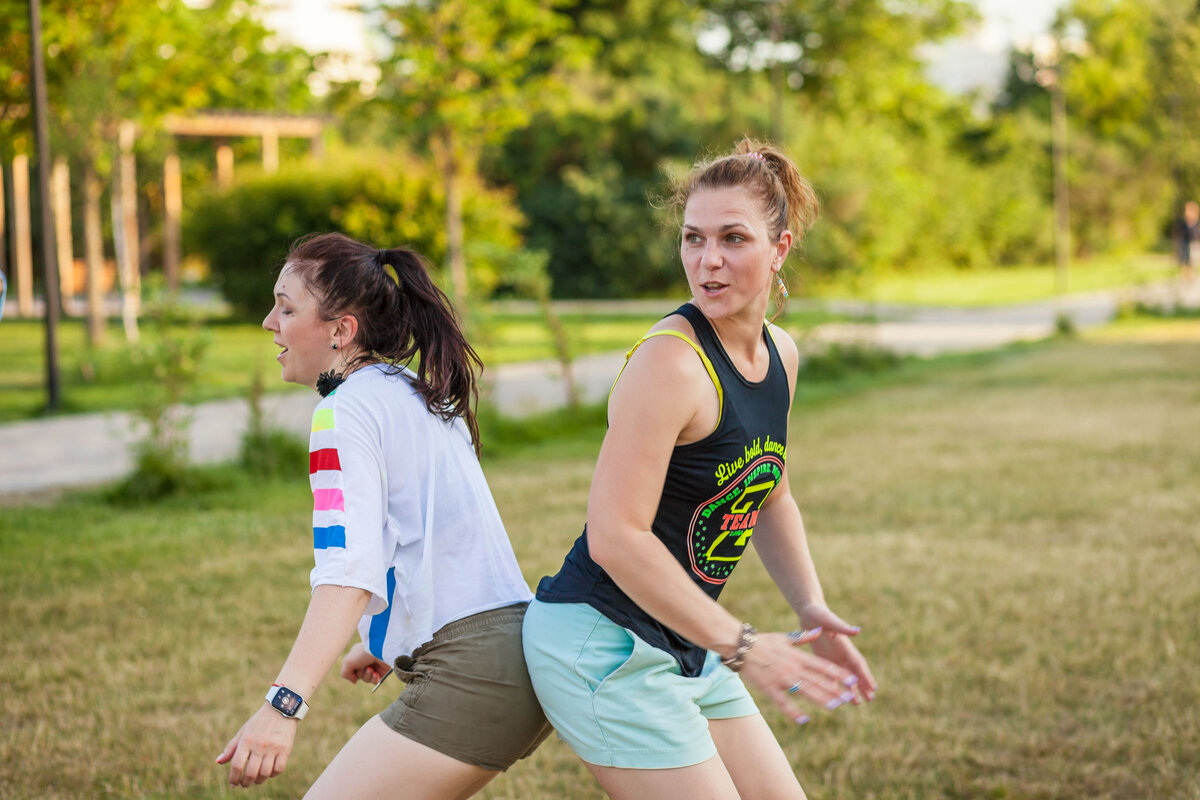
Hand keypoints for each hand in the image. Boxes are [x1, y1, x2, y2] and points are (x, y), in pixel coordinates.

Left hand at [215, 703, 297, 786]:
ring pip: (264, 773)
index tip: (233, 784)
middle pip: (250, 773)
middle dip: (246, 783)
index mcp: (246, 740)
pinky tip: (269, 773)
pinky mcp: (286, 749)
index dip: (233, 778)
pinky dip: (273, 775)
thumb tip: (218, 762)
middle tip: (245, 784)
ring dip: (259, 781)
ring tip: (256, 780)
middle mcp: (259, 745)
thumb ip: (231, 747)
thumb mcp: (244, 731)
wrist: (282, 708)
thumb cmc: (260, 722)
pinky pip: (278, 769)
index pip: (237, 765)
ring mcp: (273, 748)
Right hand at [340, 642, 389, 684]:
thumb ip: (345, 673)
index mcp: (356, 656)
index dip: (351, 671)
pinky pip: (375, 681)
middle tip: (364, 666)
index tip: (353, 667)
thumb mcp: (348, 662)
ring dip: (367, 676)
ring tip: (371, 669)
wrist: (380, 650)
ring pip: (366, 679)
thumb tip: (354, 681)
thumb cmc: (363, 654)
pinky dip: (374, 679)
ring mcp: (374, 665)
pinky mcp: (382, 670)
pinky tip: (376, 674)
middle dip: (360, 673)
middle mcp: (365, 661)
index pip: (351, 669)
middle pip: (358, 675)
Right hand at [737, 628, 860, 724]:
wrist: (740, 645)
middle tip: (848, 698)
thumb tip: (819, 631)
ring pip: (804, 691)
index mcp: (797, 656)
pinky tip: (804, 719)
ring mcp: (781, 678)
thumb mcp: (784, 637)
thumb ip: (803, 637)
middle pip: (817, 680)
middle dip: (833, 689)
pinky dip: (793, 711)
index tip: (851, 680)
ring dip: (820, 699)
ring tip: (834, 706)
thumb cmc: (763, 641)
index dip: (837, 674)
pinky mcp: (769, 688)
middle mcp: (792, 668)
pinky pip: (783, 702)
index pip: (822, 666)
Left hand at [800, 603, 877, 702]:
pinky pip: (830, 674)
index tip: (874, 688)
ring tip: (857, 703)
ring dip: (851, 688)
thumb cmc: (819, 613)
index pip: (858, 663)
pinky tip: (836, 697)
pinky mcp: (824, 657)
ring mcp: (834, 655)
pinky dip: (834, 685)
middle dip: (863, 686)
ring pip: (844, 676)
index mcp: (845, 645)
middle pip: (855, 672)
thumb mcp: (829, 620)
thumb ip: (842, 627)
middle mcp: (842, 652)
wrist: (808, 610)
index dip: (866, 675)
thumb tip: (857, 631)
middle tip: (871, 699)